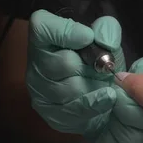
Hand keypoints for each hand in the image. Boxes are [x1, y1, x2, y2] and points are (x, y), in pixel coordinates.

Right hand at [26, 10, 125, 139]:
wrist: (102, 96)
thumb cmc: (99, 62)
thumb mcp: (106, 40)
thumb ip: (107, 30)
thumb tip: (105, 40)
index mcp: (44, 38)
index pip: (43, 28)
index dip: (67, 32)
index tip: (88, 37)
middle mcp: (35, 63)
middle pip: (64, 62)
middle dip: (90, 66)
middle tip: (103, 68)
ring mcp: (39, 91)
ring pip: (71, 88)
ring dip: (94, 86)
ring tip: (104, 83)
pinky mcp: (50, 114)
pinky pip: (74, 110)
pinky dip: (95, 104)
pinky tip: (106, 98)